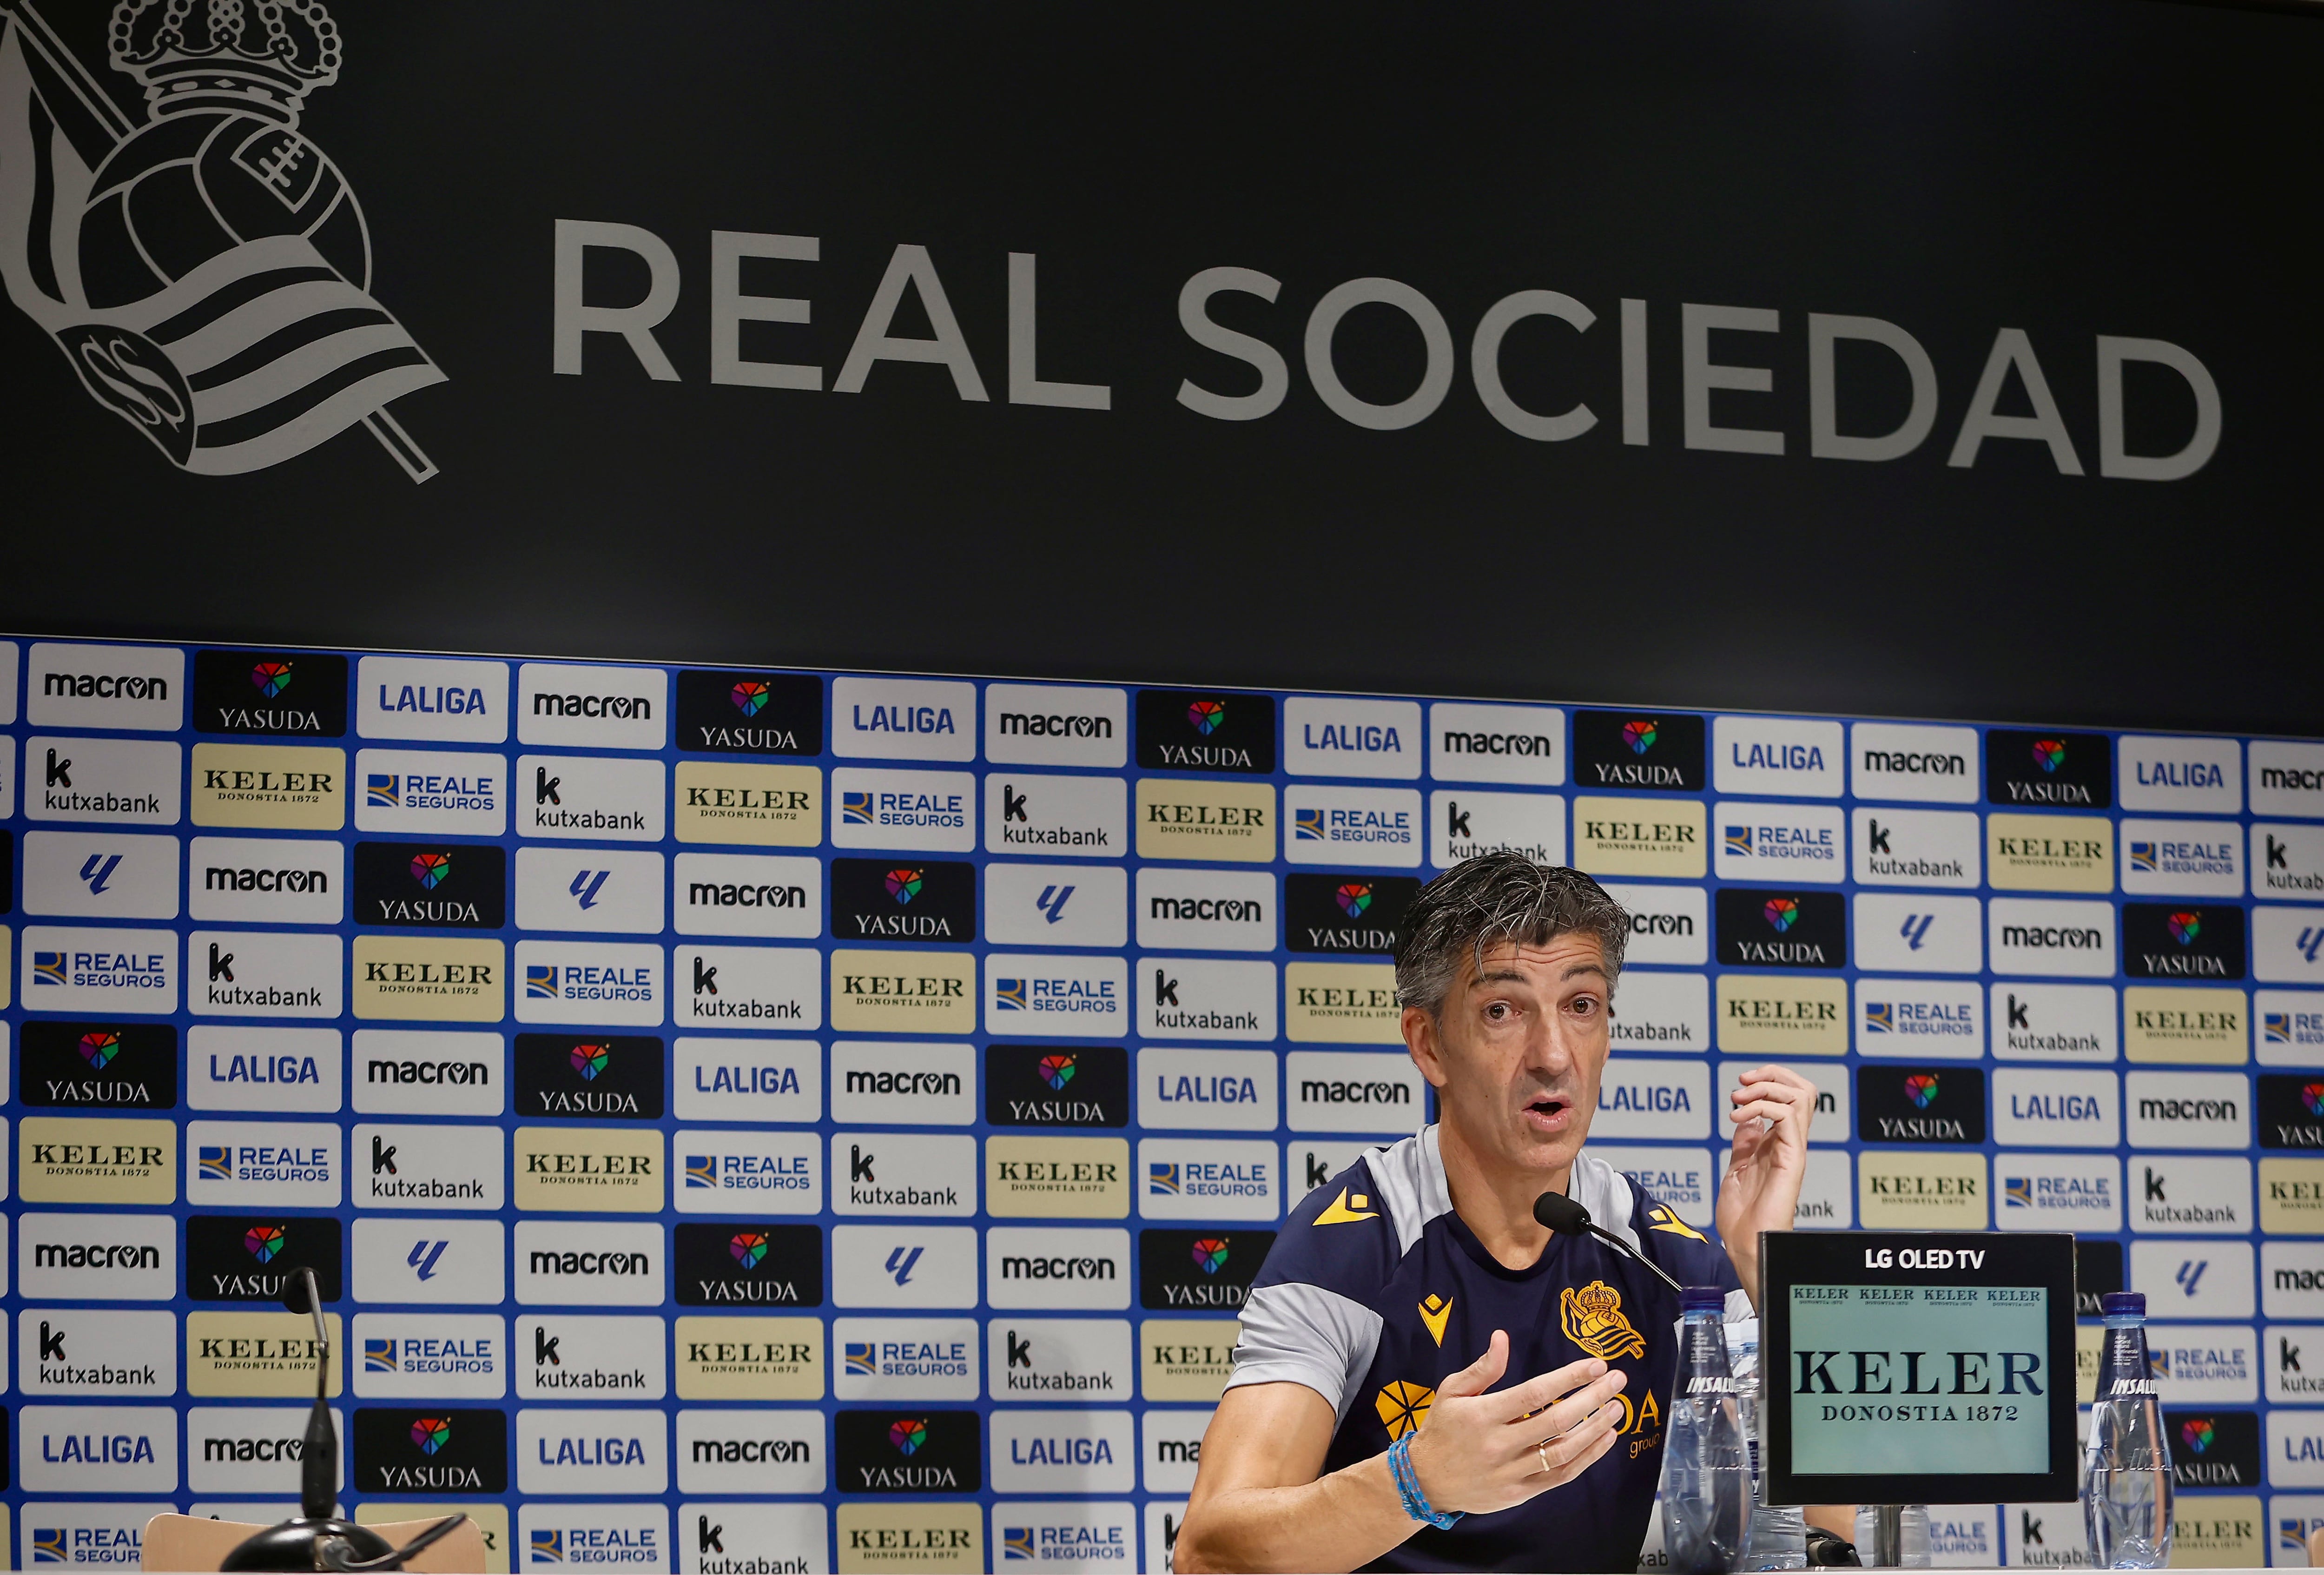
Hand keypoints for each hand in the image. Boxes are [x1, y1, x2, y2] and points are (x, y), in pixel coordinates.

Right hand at [1404, 1331, 1628, 1516]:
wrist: (1426, 1481)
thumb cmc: (1442, 1428)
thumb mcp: (1452, 1391)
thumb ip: (1482, 1367)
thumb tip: (1502, 1338)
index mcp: (1483, 1415)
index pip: (1535, 1393)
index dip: (1569, 1378)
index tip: (1596, 1365)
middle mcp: (1500, 1445)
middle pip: (1556, 1421)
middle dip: (1592, 1398)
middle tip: (1618, 1380)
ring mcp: (1512, 1472)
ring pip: (1564, 1451)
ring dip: (1596, 1428)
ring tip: (1618, 1408)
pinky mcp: (1520, 1493)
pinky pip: (1560, 1475)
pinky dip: (1587, 1458)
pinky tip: (1605, 1439)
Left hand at [1717, 1064, 1815, 1302]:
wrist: (1744, 1242)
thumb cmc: (1741, 1216)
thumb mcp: (1737, 1168)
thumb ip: (1745, 1144)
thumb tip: (1747, 1120)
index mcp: (1778, 1144)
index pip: (1790, 1097)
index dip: (1769, 1080)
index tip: (1740, 1085)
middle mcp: (1790, 1143)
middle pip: (1803, 1090)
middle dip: (1772, 1075)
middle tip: (1742, 1083)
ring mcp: (1793, 1149)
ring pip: (1800, 1096)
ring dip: (1765, 1088)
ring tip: (1738, 1101)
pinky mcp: (1792, 1159)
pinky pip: (1788, 1117)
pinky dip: (1761, 1107)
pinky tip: (1739, 1119)